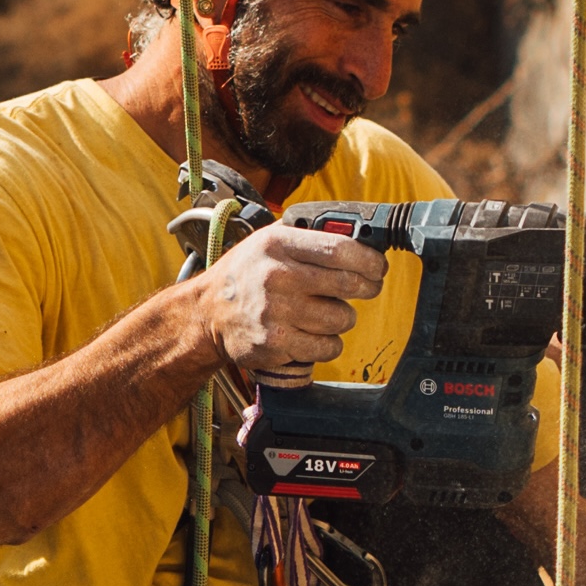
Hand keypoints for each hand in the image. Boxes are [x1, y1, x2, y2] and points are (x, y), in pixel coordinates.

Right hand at [196, 226, 385, 385]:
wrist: (208, 312)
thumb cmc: (247, 274)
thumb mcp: (270, 241)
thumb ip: (309, 239)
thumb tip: (360, 242)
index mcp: (278, 243)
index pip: (341, 249)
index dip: (369, 261)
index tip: (377, 267)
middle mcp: (277, 275)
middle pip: (348, 284)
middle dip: (367, 288)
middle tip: (367, 288)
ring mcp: (276, 312)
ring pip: (342, 318)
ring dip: (342, 318)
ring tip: (326, 313)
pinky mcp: (276, 344)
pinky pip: (328, 346)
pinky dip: (329, 343)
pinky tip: (314, 333)